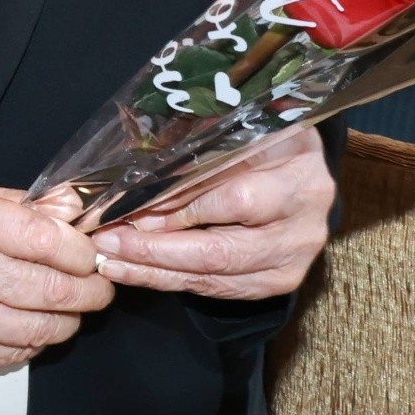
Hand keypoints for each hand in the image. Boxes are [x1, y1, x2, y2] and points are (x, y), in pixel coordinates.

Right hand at [0, 181, 108, 376]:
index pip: (46, 240)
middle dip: (89, 291)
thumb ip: (17, 206)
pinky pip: (12, 354)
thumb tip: (72, 211)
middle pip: (51, 290)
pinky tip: (30, 327)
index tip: (90, 254)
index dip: (82, 251)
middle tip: (97, 287)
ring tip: (69, 309)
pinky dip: (32, 342)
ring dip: (66, 321)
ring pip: (39, 329)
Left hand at [84, 130, 332, 301]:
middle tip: (108, 241)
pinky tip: (138, 272)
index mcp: (296, 155)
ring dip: (158, 270)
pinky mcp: (284, 276)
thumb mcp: (226, 126)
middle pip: (224, 245)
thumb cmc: (252, 137)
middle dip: (156, 248)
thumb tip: (135, 188)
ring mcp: (299, 248)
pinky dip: (176, 280)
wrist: (297, 167)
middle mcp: (306, 206)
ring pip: (219, 272)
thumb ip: (191, 150)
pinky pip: (223, 288)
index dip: (176, 206)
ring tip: (112, 262)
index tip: (129, 209)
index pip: (231, 193)